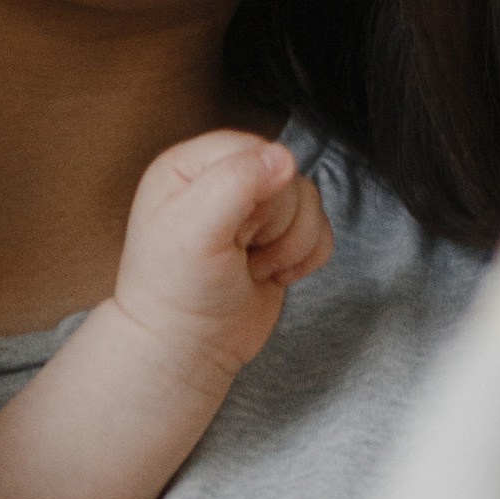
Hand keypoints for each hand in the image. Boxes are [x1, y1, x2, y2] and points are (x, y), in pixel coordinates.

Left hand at [112, 129, 333, 388]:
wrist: (187, 349)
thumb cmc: (178, 291)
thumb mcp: (195, 228)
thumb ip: (236, 181)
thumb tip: (284, 157)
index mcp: (189, 166)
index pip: (253, 149)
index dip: (256, 190)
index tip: (230, 229)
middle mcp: (222, 181)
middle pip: (286, 176)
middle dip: (271, 224)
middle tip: (237, 251)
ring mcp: (254, 212)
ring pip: (310, 202)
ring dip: (289, 245)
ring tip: (251, 266)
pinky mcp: (280, 240)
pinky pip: (321, 230)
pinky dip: (307, 258)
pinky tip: (272, 275)